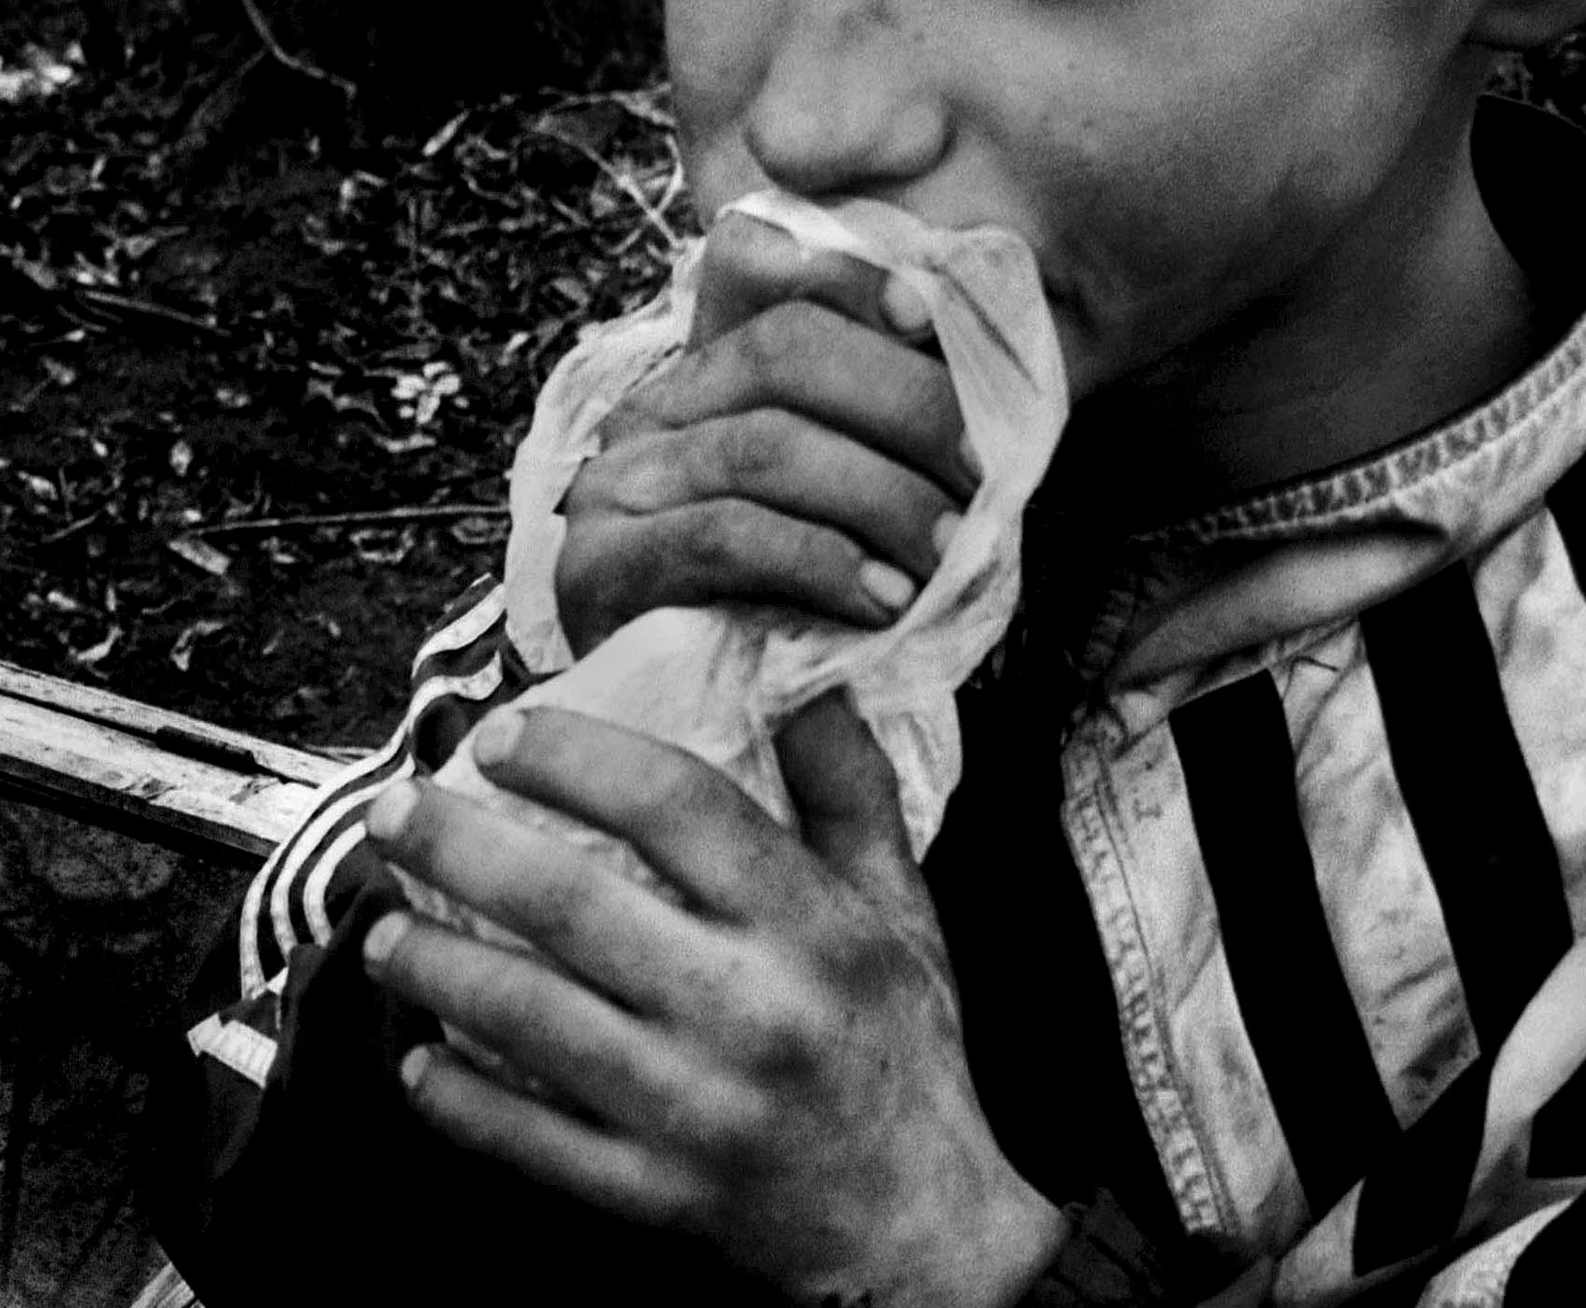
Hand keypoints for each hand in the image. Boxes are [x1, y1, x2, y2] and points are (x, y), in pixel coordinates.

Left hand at [360, 691, 1064, 1307]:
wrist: (921, 1244)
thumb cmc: (903, 1057)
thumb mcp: (905, 915)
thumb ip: (853, 793)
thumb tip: (804, 678)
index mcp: (811, 927)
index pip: (677, 806)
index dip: (577, 755)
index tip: (501, 735)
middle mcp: (748, 1010)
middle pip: (569, 902)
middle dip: (455, 845)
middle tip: (390, 813)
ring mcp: (692, 1110)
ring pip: (524, 1017)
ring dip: (432, 965)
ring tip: (380, 932)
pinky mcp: (652, 1194)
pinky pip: (525, 1141)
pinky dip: (457, 1100)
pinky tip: (417, 1062)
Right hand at [554, 214, 976, 655]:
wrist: (712, 756)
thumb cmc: (796, 626)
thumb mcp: (849, 513)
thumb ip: (877, 427)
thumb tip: (956, 337)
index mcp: (697, 380)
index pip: (755, 272)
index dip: (846, 276)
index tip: (928, 316)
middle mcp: (643, 418)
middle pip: (781, 351)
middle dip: (903, 402)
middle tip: (985, 469)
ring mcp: (612, 490)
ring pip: (766, 446)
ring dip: (882, 496)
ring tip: (951, 551)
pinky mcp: (600, 571)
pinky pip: (728, 536)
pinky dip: (823, 561)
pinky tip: (886, 600)